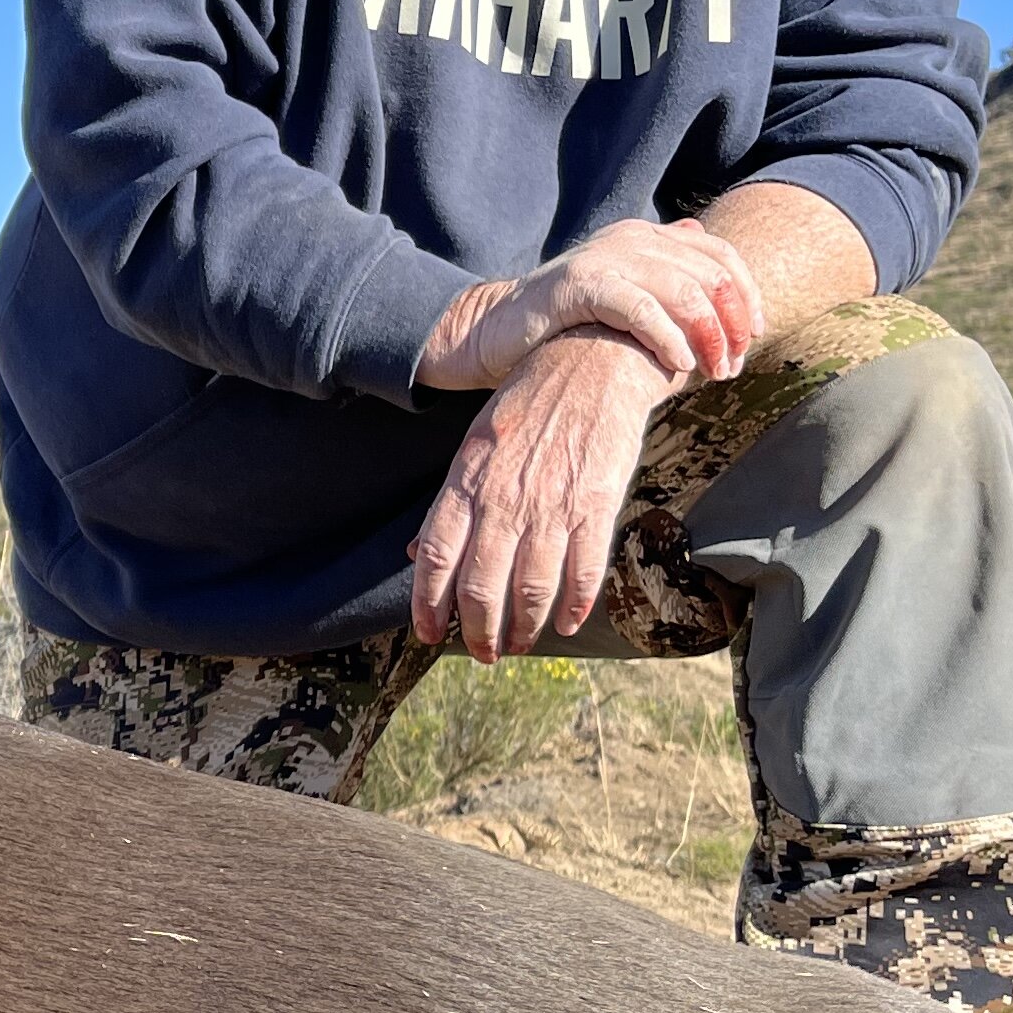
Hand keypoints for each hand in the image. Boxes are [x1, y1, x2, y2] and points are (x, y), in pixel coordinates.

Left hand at [409, 328, 676, 657]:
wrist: (594, 361)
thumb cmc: (530, 403)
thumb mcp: (475, 446)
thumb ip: (450, 505)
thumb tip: (417, 554)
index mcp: (466, 481)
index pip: (436, 556)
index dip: (429, 604)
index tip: (430, 634)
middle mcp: (504, 498)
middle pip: (481, 585)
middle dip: (479, 630)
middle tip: (484, 652)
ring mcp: (551, 504)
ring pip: (530, 587)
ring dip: (523, 627)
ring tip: (518, 644)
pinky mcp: (596, 504)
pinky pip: (583, 569)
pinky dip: (574, 604)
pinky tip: (567, 622)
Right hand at [415, 218, 761, 393]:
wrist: (495, 332)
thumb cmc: (567, 327)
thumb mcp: (626, 301)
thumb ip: (667, 287)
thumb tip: (715, 278)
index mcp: (646, 238)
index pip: (719, 254)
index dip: (747, 294)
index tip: (752, 337)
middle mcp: (631, 239)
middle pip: (709, 275)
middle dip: (730, 325)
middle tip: (730, 367)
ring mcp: (604, 258)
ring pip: (682, 291)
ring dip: (707, 337)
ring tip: (711, 371)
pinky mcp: (578, 284)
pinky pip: (640, 308)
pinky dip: (668, 338)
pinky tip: (678, 365)